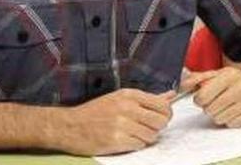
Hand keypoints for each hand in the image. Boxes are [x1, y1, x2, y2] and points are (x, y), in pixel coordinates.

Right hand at [52, 88, 173, 155]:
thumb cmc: (96, 111)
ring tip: (134, 134)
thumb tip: (171, 95)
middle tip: (147, 127)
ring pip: (152, 135)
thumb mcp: (121, 98)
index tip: (160, 117)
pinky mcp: (116, 141)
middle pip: (161, 121)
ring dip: (146, 137)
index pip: (162, 105)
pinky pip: (139, 145)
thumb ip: (148, 99)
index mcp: (129, 95)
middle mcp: (127, 108)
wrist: (70, 126)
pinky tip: (126, 140)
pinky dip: (136, 145)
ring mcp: (122, 125)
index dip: (165, 113)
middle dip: (157, 127)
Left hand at [182, 66, 240, 127]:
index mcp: (229, 75)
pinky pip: (232, 124)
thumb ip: (197, 79)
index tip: (204, 97)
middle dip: (210, 107)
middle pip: (210, 110)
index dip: (200, 99)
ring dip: (220, 114)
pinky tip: (236, 110)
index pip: (203, 96)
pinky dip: (231, 119)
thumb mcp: (217, 74)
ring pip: (220, 119)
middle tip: (218, 101)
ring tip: (227, 105)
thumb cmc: (235, 80)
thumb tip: (181, 85)